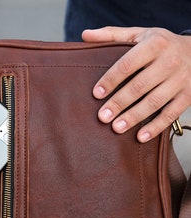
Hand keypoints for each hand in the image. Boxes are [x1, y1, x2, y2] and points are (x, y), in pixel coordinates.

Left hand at [82, 27, 190, 141]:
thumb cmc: (161, 45)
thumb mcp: (139, 34)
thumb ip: (112, 35)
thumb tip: (85, 35)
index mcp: (153, 45)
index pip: (127, 64)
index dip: (111, 80)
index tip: (96, 94)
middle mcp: (168, 62)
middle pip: (140, 86)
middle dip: (119, 102)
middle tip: (102, 117)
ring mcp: (180, 80)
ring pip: (154, 101)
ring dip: (134, 116)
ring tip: (116, 128)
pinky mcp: (188, 96)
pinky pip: (171, 114)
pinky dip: (156, 126)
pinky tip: (141, 136)